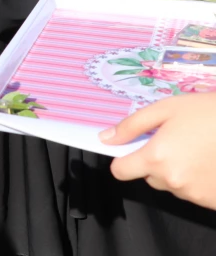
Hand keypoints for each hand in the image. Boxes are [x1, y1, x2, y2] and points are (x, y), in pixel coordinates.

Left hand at [101, 93, 215, 209]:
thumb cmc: (208, 112)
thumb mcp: (166, 109)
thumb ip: (131, 126)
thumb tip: (106, 138)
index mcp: (156, 157)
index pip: (121, 171)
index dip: (124, 159)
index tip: (133, 150)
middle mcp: (173, 181)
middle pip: (148, 176)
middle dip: (155, 161)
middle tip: (176, 141)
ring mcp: (194, 194)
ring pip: (172, 185)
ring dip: (177, 171)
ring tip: (198, 149)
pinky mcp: (213, 201)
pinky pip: (193, 193)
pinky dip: (198, 181)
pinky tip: (209, 162)